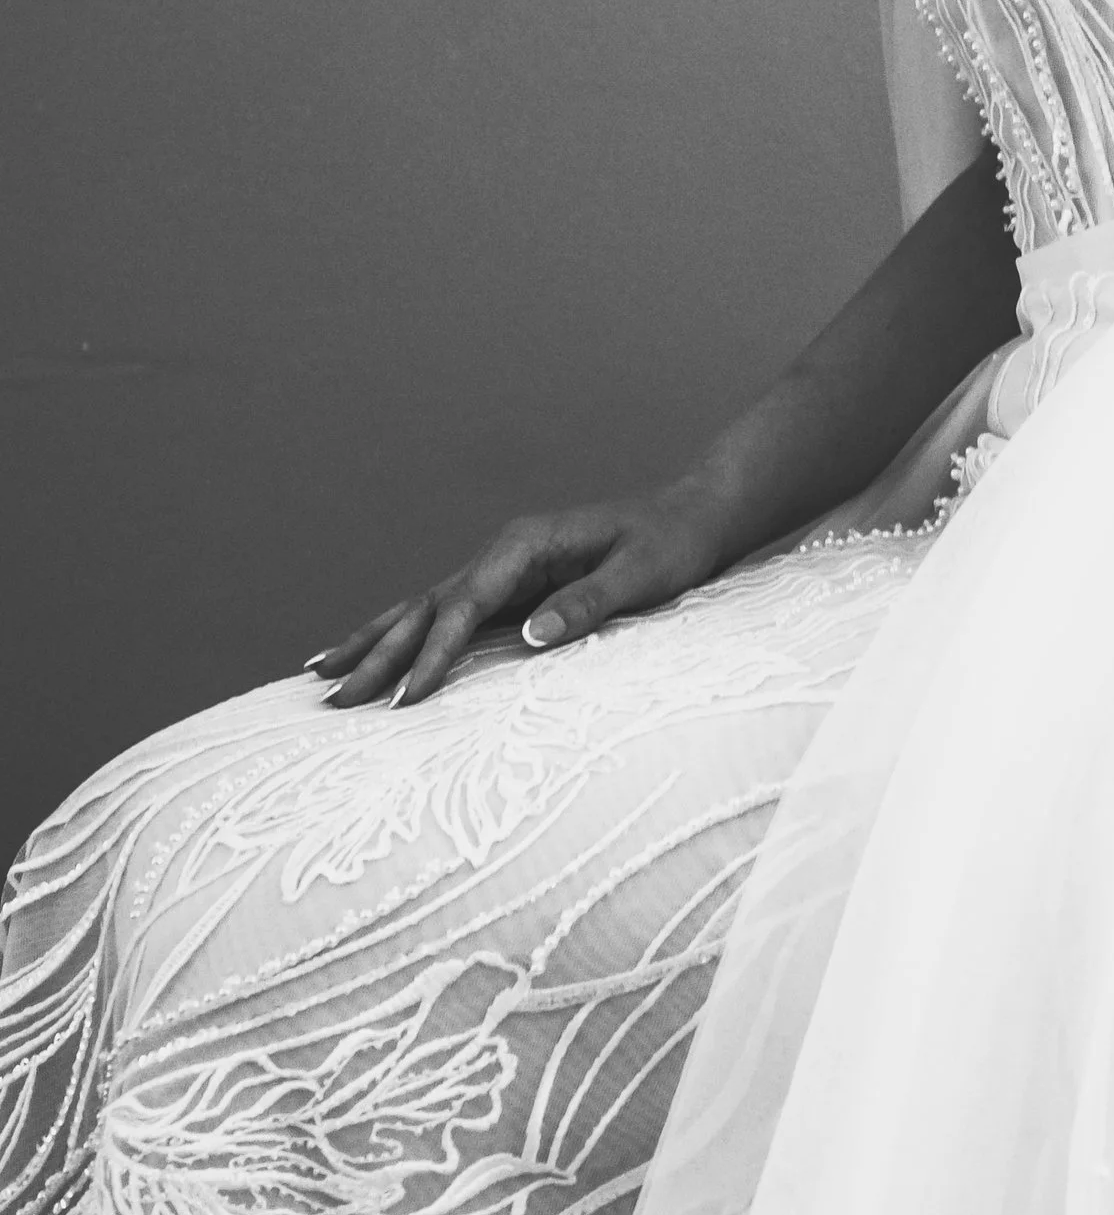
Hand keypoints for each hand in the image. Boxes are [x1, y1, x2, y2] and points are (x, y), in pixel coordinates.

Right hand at [304, 482, 739, 709]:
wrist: (693, 515)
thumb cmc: (673, 544)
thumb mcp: (643, 575)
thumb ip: (588, 604)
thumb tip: (529, 636)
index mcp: (526, 544)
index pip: (465, 605)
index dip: (433, 654)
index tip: (406, 698)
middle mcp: (503, 552)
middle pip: (427, 607)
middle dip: (378, 654)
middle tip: (333, 700)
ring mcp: (502, 568)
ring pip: (423, 608)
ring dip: (373, 642)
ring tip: (318, 673)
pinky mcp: (510, 588)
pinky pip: (446, 615)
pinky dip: (405, 636)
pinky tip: (373, 653)